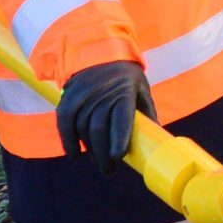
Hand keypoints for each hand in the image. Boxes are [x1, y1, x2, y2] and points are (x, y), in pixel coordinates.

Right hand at [55, 60, 152, 174]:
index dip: (118, 139)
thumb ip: (147, 112)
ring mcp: (83, 95)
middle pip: (99, 130)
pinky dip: (69, 142)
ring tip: (99, 161)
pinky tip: (75, 155)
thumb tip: (157, 138)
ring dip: (90, 151)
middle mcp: (102, 93)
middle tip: (110, 170)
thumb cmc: (125, 77)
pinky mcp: (68, 98)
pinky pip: (65, 125)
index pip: (121, 118)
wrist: (99, 52)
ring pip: (83, 130)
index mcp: (125, 92)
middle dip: (104, 155)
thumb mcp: (141, 89)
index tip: (118, 157)